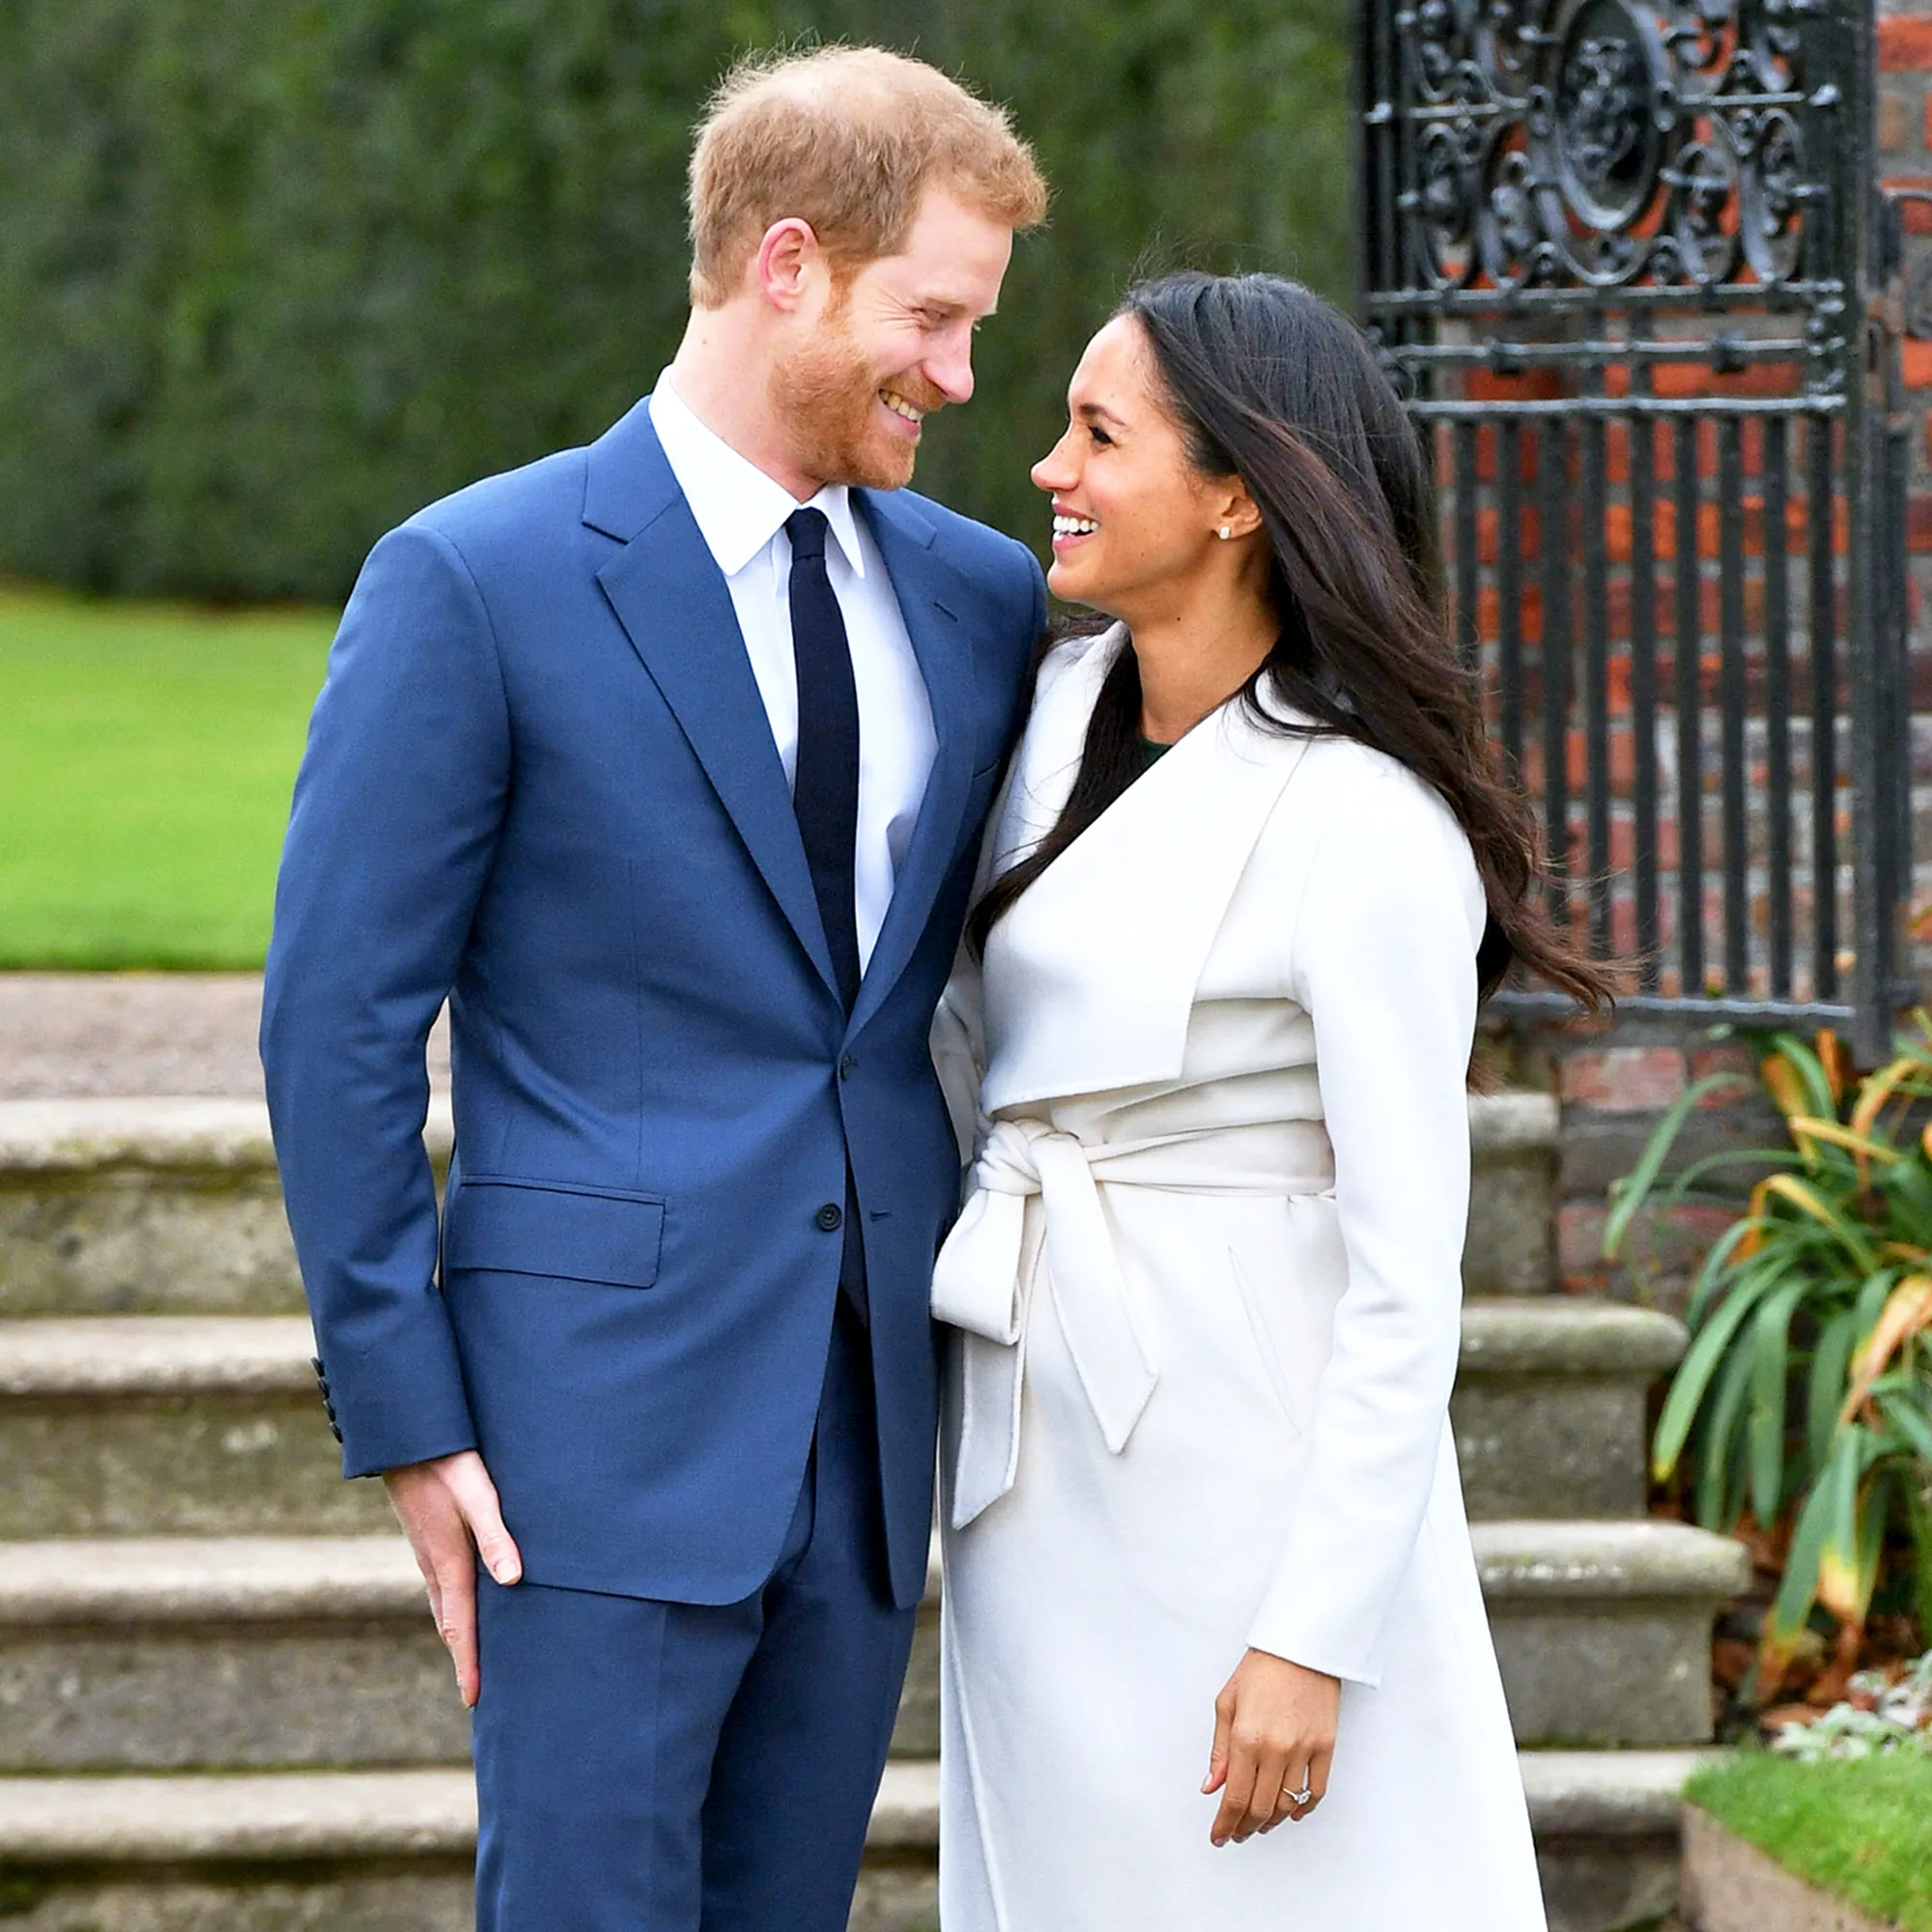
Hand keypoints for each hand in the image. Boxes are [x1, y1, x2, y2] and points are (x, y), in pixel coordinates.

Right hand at [383, 1449, 521, 1707]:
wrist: (408, 1439)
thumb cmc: (449, 1465)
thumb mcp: (479, 1497)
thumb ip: (497, 1536)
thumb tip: (513, 1581)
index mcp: (449, 1563)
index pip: (461, 1625)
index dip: (468, 1663)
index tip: (474, 1699)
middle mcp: (435, 1566)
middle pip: (449, 1623)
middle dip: (462, 1658)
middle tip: (474, 1693)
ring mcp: (427, 1553)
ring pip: (442, 1605)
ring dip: (456, 1633)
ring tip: (468, 1657)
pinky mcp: (428, 1538)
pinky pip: (440, 1585)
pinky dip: (450, 1607)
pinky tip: (460, 1602)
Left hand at [1202, 1649, 1338, 1844]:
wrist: (1301, 1646)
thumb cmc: (1261, 1669)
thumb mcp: (1227, 1703)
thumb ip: (1220, 1750)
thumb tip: (1212, 1786)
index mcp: (1246, 1737)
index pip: (1234, 1797)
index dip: (1225, 1823)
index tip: (1219, 1836)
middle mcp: (1275, 1748)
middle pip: (1260, 1808)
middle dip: (1245, 1828)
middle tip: (1236, 1833)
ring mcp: (1304, 1750)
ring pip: (1286, 1804)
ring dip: (1270, 1822)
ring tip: (1259, 1825)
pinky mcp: (1326, 1747)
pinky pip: (1316, 1791)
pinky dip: (1302, 1808)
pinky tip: (1291, 1813)